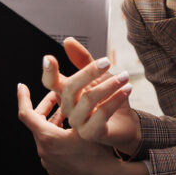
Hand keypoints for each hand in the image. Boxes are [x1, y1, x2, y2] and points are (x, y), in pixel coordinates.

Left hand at [16, 83, 148, 174]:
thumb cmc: (99, 152)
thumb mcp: (88, 124)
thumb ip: (76, 105)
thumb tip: (72, 87)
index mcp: (48, 138)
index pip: (26, 114)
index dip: (23, 98)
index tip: (22, 87)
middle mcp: (44, 151)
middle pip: (37, 123)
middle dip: (46, 107)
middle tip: (56, 96)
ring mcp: (49, 161)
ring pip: (45, 135)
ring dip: (54, 121)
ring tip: (69, 112)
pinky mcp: (55, 168)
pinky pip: (51, 147)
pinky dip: (57, 136)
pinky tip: (72, 131)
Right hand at [42, 37, 138, 152]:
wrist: (127, 122)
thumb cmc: (109, 99)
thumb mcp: (99, 76)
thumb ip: (84, 60)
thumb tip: (68, 41)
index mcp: (67, 94)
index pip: (51, 83)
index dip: (48, 72)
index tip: (49, 58)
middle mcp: (68, 108)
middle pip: (70, 88)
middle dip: (89, 72)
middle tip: (107, 62)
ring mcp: (78, 123)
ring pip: (88, 99)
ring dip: (109, 85)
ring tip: (125, 76)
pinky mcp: (92, 133)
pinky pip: (102, 114)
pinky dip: (116, 99)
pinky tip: (127, 90)